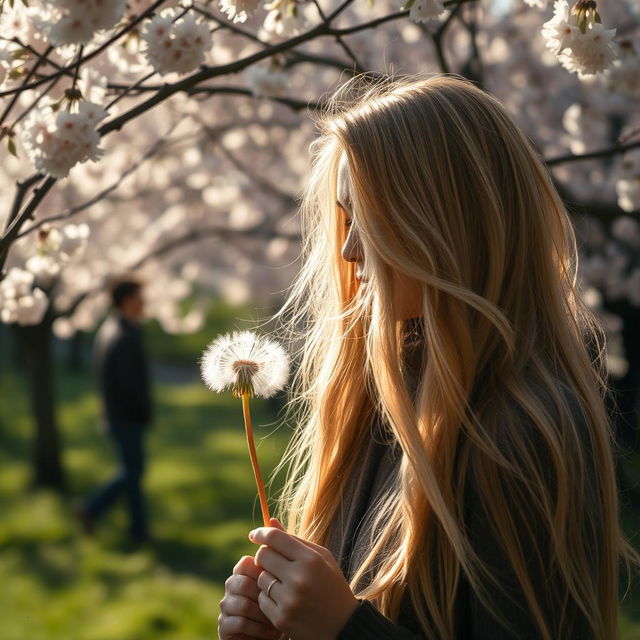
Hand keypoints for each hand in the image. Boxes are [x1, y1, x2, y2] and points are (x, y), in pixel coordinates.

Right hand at [218, 554, 280, 639]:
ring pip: (243, 605)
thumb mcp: (278, 586)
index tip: (278, 584)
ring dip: (263, 615)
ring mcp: (225, 605)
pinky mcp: (223, 625)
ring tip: (275, 620)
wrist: (268, 633)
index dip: (262, 574)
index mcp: (242, 571)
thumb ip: (274, 572)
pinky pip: (240, 623)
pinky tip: (270, 632)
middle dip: (264, 597)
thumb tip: (281, 562)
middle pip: (244, 584)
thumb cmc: (277, 605)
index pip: (246, 564)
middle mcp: (231, 585)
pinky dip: (258, 628)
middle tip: (279, 606)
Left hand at [250, 518, 358, 639]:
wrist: (343, 626)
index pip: (275, 538)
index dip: (261, 533)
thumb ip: (295, 539)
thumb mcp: (320, 558)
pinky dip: (268, 597)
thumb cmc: (331, 585)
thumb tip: (270, 521)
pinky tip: (283, 599)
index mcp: (311, 560)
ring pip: (260, 577)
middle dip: (264, 555)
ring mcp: (289, 600)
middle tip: (272, 560)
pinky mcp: (281, 619)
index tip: (255, 534)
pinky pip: (261, 599)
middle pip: (263, 555)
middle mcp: (299, 579)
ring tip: (283, 583)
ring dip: (267, 577)